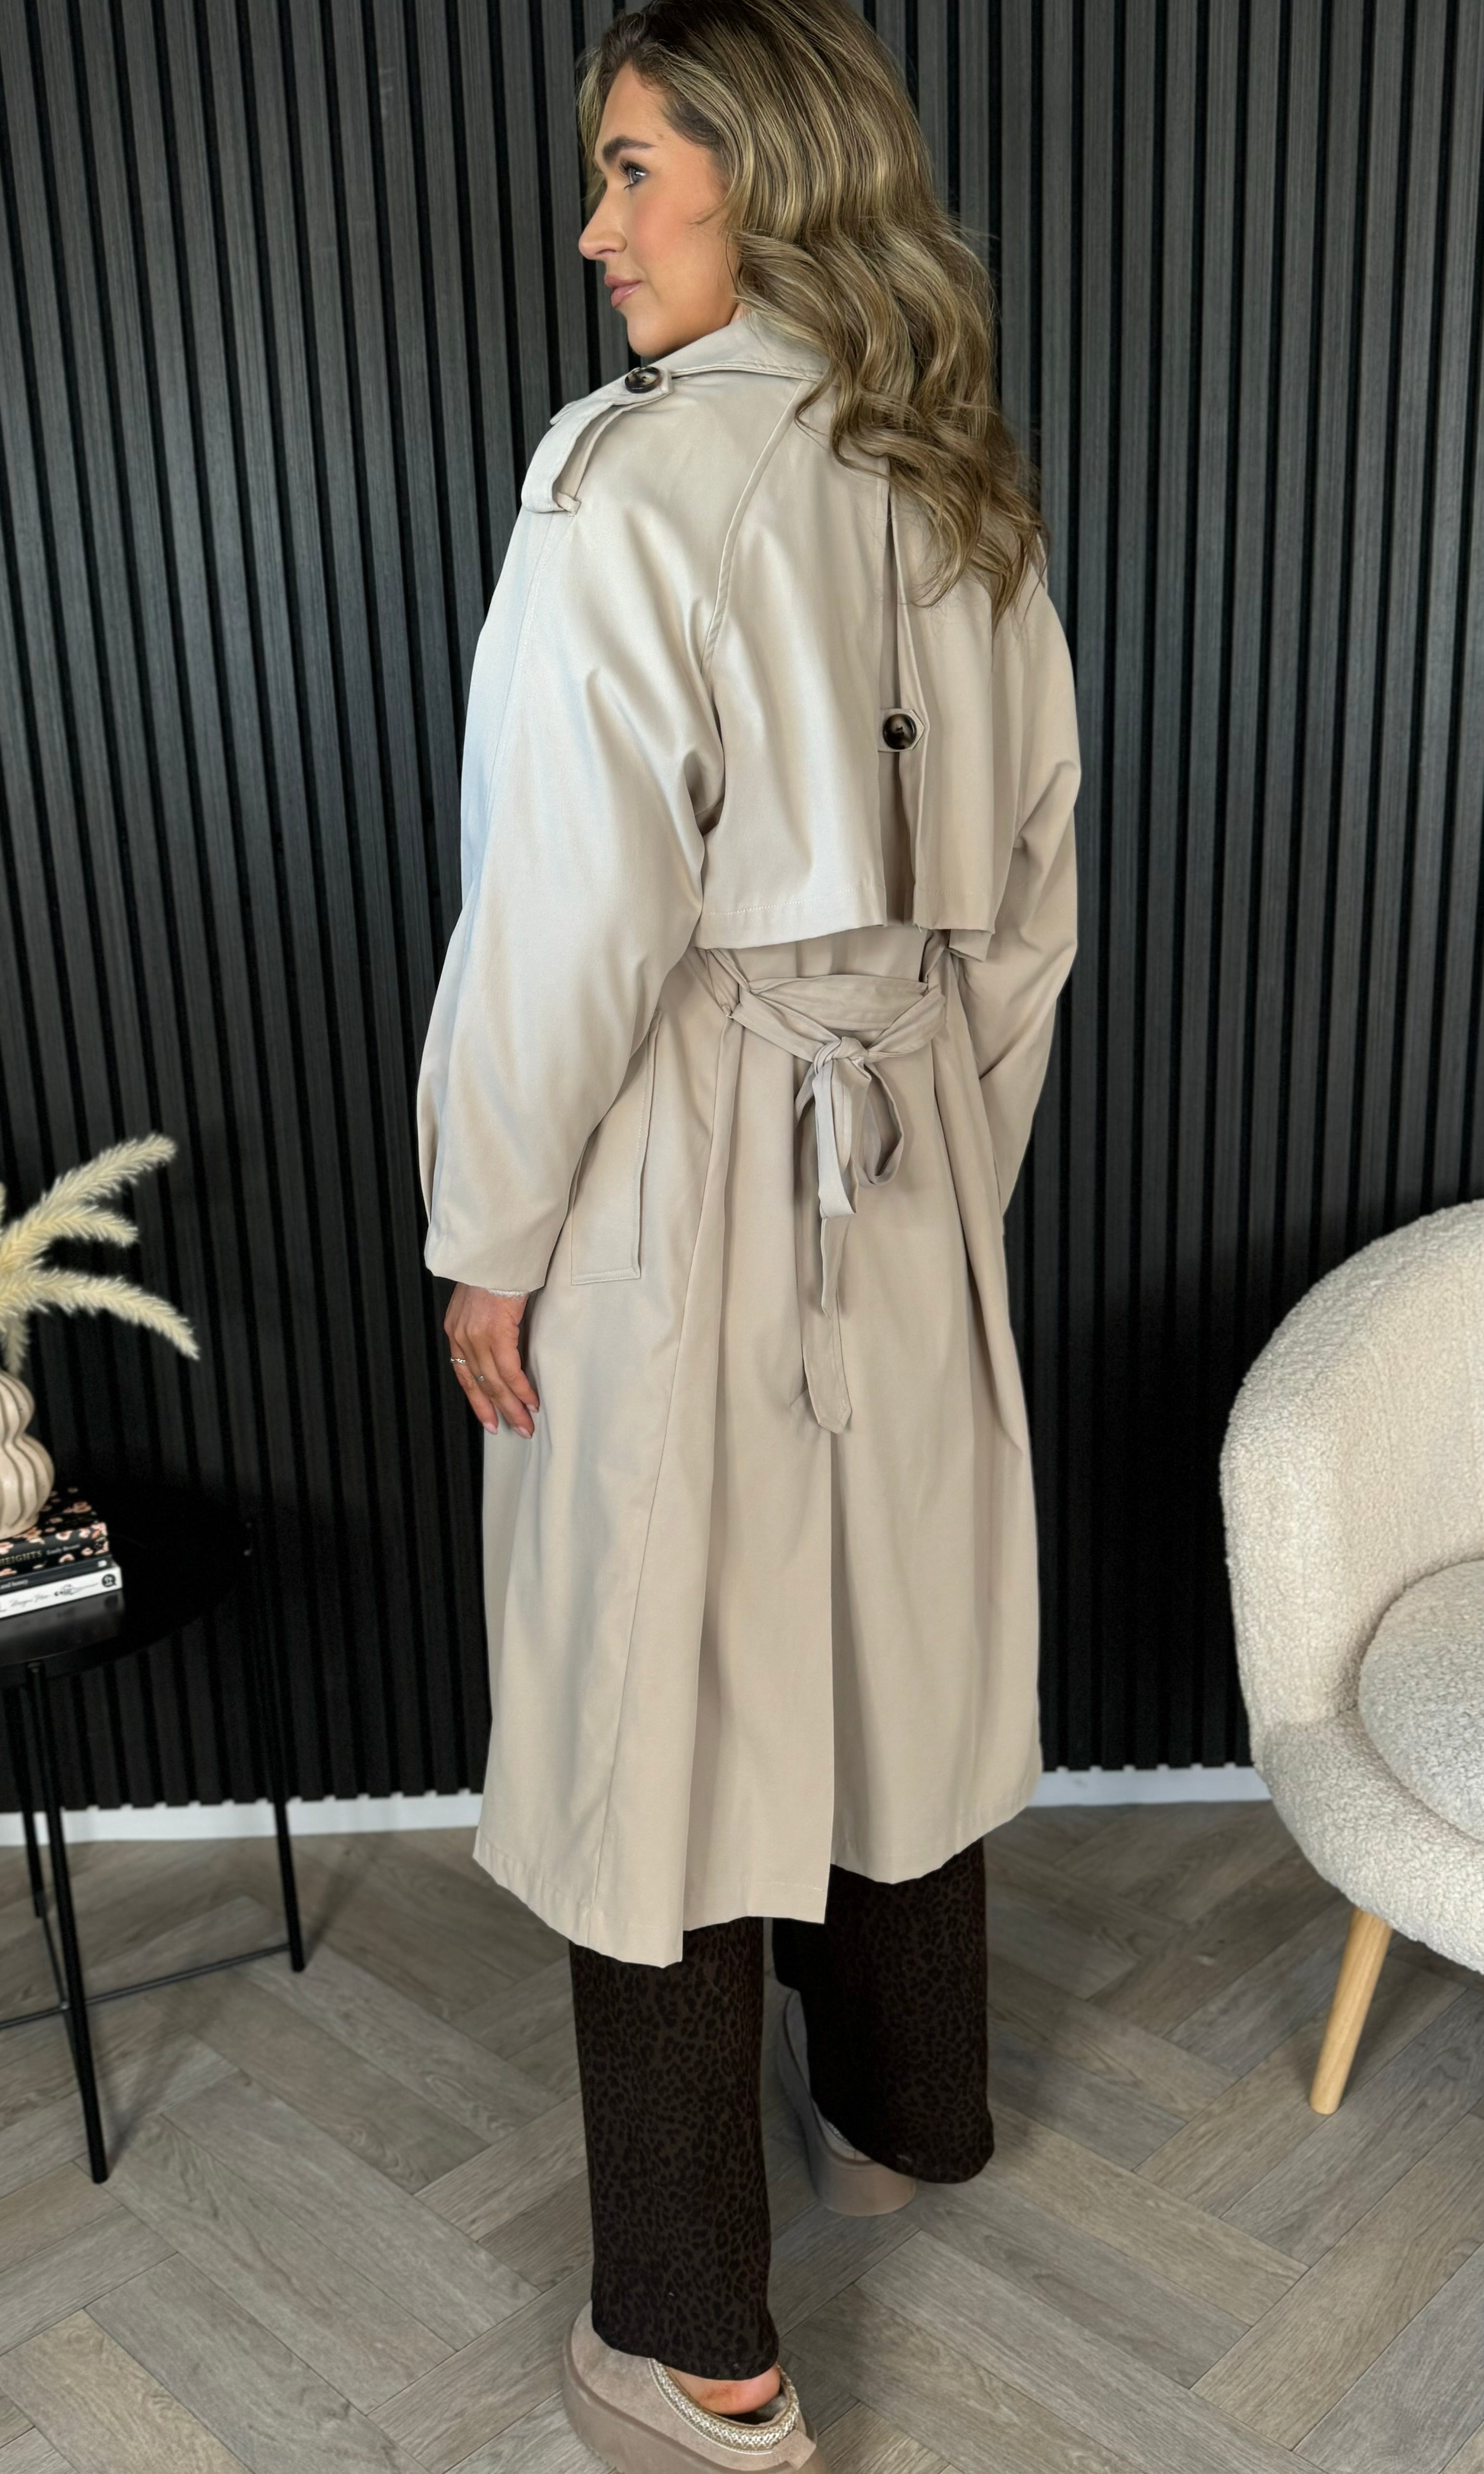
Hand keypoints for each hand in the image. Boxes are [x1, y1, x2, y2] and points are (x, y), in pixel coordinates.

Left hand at [444, 1284, 538, 1437]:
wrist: (496, 1251)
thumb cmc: (494, 1271)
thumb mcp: (480, 1302)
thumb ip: (484, 1325)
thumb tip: (502, 1341)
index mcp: (455, 1331)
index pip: (464, 1375)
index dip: (478, 1400)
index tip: (489, 1419)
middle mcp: (461, 1337)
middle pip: (480, 1384)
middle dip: (498, 1410)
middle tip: (514, 1429)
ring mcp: (476, 1336)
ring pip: (494, 1382)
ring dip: (512, 1406)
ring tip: (526, 1423)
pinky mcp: (495, 1332)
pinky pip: (509, 1370)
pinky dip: (521, 1388)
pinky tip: (530, 1401)